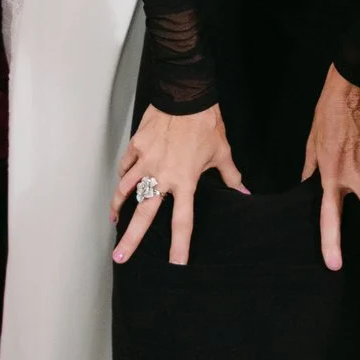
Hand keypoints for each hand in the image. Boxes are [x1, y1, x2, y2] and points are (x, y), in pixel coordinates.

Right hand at [112, 104, 244, 265]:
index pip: (182, 221)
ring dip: (118, 208)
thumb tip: (245, 192)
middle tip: (120, 257)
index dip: (179, 245)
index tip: (175, 264)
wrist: (186, 95)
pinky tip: (122, 184)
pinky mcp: (136, 146)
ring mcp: (146, 161)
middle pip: (144, 214)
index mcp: (186, 181)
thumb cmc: (206, 123)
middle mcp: (163, 176)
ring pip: (126, 190)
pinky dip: (123, 176)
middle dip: (131, 239)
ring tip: (114, 222)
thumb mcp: (222, 152)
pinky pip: (125, 166)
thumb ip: (231, 177)